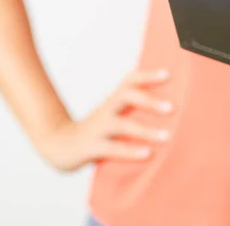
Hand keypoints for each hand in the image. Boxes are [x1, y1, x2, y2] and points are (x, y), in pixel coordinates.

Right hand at [37, 70, 173, 171]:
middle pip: (125, 95)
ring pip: (122, 125)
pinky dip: (130, 151)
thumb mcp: (112, 115)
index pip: (129, 81)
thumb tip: (166, 107)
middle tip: (172, 108)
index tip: (168, 75)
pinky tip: (147, 153)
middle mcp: (105, 111)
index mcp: (112, 102)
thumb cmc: (95, 131)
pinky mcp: (90, 148)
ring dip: (145, 130)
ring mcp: (97, 129)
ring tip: (166, 136)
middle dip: (149, 100)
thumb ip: (132, 110)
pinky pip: (112, 149)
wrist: (57, 145)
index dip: (147, 76)